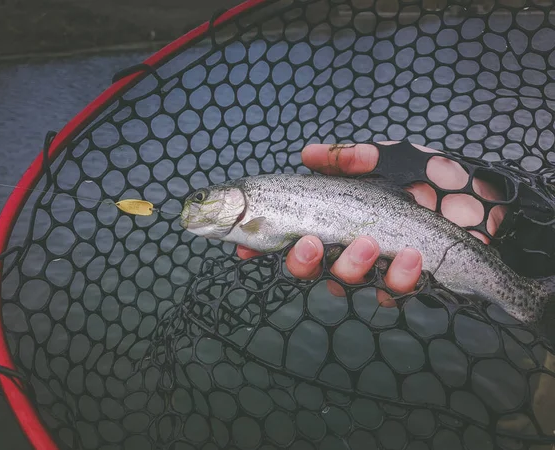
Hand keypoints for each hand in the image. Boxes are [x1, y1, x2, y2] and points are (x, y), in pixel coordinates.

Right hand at [237, 141, 506, 305]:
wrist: (482, 201)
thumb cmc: (432, 177)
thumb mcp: (390, 157)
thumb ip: (351, 157)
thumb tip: (307, 154)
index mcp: (337, 220)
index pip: (291, 237)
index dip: (265, 245)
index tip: (246, 246)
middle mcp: (349, 248)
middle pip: (310, 270)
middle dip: (302, 262)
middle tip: (310, 243)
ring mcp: (377, 269)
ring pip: (345, 284)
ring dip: (350, 267)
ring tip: (369, 243)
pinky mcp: (407, 284)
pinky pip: (391, 294)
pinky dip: (398, 279)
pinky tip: (410, 256)